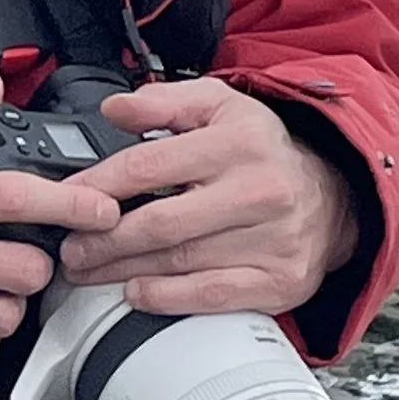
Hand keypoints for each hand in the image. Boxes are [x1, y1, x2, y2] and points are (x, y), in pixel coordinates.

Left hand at [53, 79, 357, 319]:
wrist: (330, 198)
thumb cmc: (261, 152)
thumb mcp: (218, 106)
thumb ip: (162, 102)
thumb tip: (115, 109)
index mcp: (237, 141)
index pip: (149, 166)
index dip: (99, 188)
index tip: (68, 201)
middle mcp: (258, 190)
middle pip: (159, 223)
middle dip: (103, 239)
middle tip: (70, 248)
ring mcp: (273, 240)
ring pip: (179, 262)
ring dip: (122, 270)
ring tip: (89, 270)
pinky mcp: (280, 280)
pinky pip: (212, 295)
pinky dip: (167, 297)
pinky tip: (136, 292)